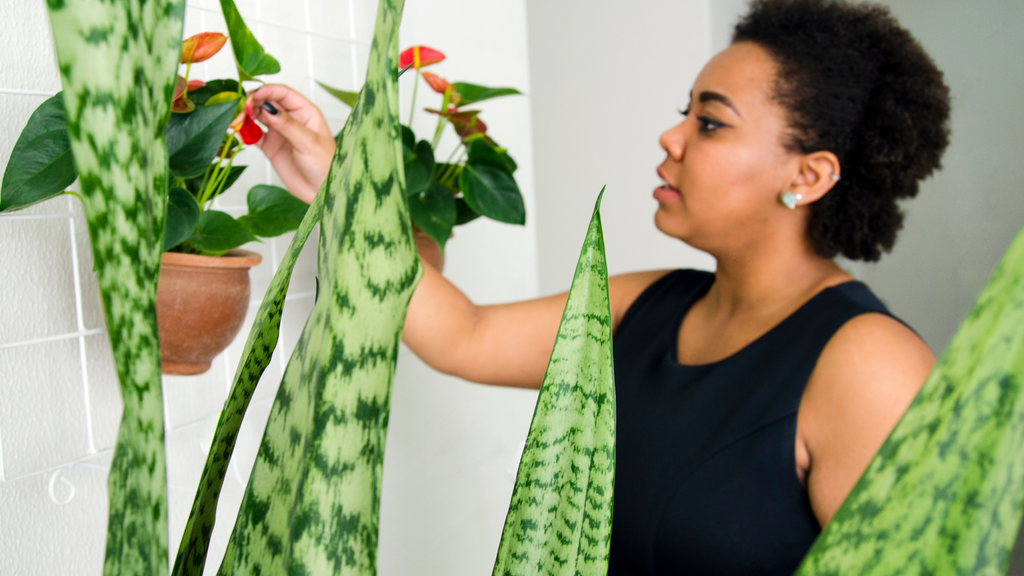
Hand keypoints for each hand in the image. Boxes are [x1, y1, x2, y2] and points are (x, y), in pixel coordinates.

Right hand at [249, 84, 335, 203]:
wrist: (321, 192)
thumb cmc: (325, 165)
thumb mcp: (308, 142)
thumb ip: (288, 125)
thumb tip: (268, 107)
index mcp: (305, 112)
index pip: (284, 94)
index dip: (267, 91)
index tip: (253, 95)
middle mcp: (291, 119)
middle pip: (268, 102)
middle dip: (253, 102)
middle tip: (241, 108)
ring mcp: (279, 132)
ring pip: (258, 116)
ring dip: (246, 116)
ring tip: (236, 120)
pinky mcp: (270, 146)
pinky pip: (254, 135)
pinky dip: (246, 132)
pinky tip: (240, 132)